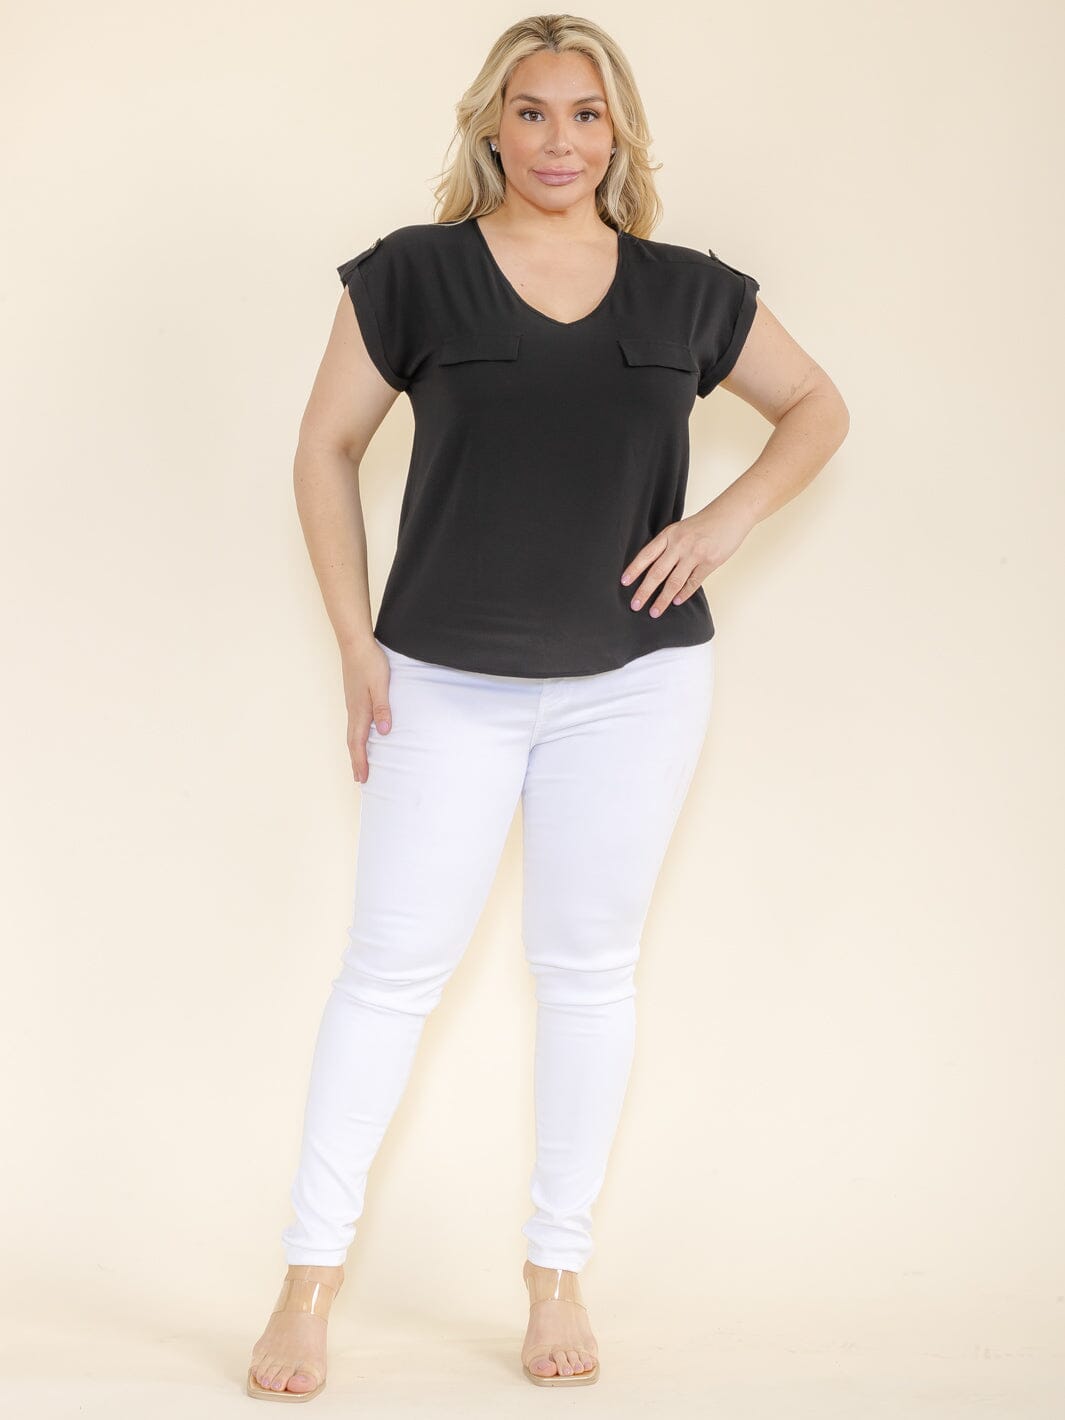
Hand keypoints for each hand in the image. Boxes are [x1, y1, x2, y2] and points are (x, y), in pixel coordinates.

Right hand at [340, 639, 392, 783]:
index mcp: (360, 711)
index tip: (362, 779)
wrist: (355, 644)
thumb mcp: (380, 685)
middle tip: (359, 779)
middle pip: (352, 742)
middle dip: (356, 761)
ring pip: (352, 733)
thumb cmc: (370, 663)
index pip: (359, 743)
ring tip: (359, 763)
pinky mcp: (354, 697)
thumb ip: (382, 708)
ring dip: (355, 750)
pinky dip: (356, 737)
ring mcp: (352, 704)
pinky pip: (354, 724)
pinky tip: (362, 736)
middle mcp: (353, 710)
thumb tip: (384, 732)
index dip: (360, 762)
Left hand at [619, 504, 753, 616]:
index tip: (624, 582)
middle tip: (635, 605)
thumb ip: (668, 545)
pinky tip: (677, 602)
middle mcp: (679, 544)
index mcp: (669, 535)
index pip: (646, 555)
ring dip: (663, 599)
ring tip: (654, 612)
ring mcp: (695, 554)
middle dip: (644, 591)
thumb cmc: (705, 522)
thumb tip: (653, 567)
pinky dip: (684, 594)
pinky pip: (693, 582)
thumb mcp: (681, 529)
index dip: (634, 569)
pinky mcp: (710, 562)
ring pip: (674, 582)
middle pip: (657, 572)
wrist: (731, 514)